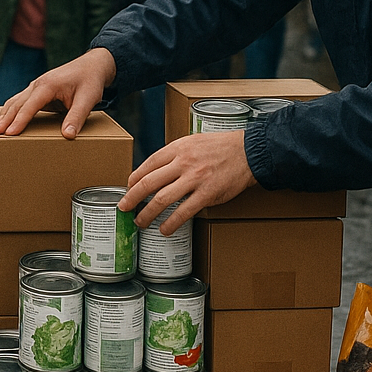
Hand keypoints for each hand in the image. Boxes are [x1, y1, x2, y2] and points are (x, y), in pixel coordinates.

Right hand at [0, 46, 116, 137]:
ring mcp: (36, 86)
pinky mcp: (38, 91)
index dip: (19, 120)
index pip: (29, 105)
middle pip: (17, 102)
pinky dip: (12, 110)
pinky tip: (6, 119)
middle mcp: (38, 84)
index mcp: (48, 85)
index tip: (10, 133)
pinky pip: (21, 101)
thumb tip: (67, 135)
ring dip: (5, 114)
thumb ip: (77, 117)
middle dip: (5, 118)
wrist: (92, 66)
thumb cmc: (90, 81)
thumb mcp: (88, 99)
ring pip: (16, 101)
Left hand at [117, 130, 256, 234]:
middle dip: (132, 197)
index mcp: (178, 148)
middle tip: (124, 208)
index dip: (134, 178)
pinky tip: (164, 229)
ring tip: (140, 222)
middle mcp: (183, 163)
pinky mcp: (207, 194)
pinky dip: (171, 223)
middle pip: (149, 182)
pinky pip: (184, 212)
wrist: (248, 152)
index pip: (148, 164)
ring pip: (162, 199)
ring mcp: (195, 179)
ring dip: (147, 213)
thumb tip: (158, 170)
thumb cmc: (220, 147)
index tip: (128, 188)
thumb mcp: (193, 141)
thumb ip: (176, 154)